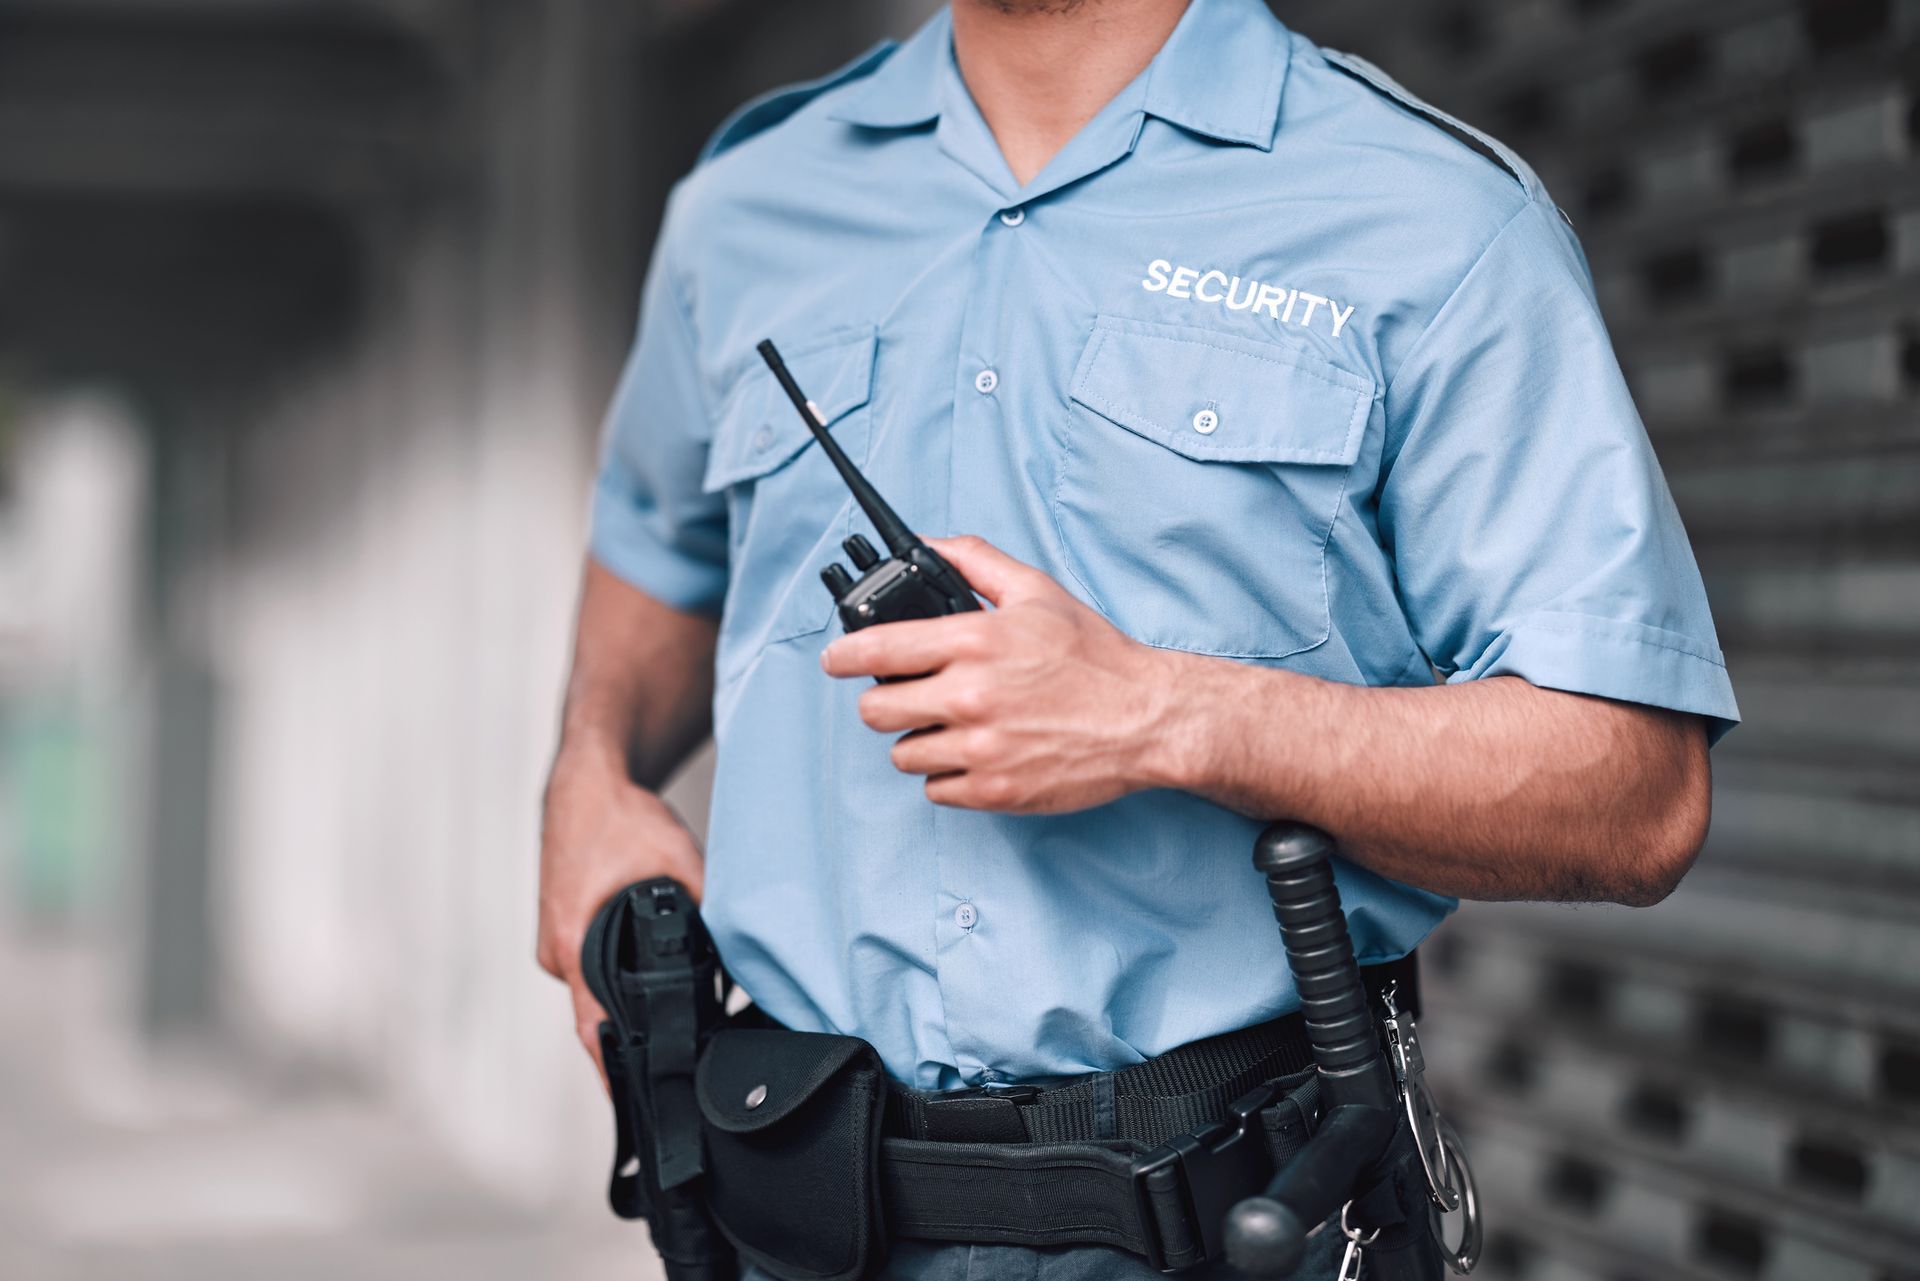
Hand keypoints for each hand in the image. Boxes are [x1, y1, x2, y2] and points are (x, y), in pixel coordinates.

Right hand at [537, 744, 705, 1083]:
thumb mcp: (677, 862)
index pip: (593, 1027)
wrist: (586, 780)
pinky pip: (590, 969)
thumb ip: (702, 911)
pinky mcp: (564, 930)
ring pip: (594, 991)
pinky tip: (647, 977)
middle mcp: (558, 952)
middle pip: (595, 1015)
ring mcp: (557, 942)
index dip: (613, 1070)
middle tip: (675, 1064)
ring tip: (668, 1021)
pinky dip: (616, 978)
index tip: (633, 1103)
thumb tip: (733, 952)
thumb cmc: (619, 816)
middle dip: (632, 1041)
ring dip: (624, 1004)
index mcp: (575, 942)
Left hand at [821, 536, 1178, 813]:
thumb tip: (927, 544)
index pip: (877, 649)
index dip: (844, 656)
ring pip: (904, 755)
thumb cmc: (1095, 656)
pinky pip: (936, 790)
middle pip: (876, 711)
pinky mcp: (994, 789)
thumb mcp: (1036, 590)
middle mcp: (970, 695)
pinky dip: (948, 776)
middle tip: (905, 699)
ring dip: (920, 742)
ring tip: (954, 728)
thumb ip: (974, 561)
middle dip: (884, 703)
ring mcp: (981, 747)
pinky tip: (976, 755)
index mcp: (973, 642)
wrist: (1146, 717)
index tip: (836, 660)